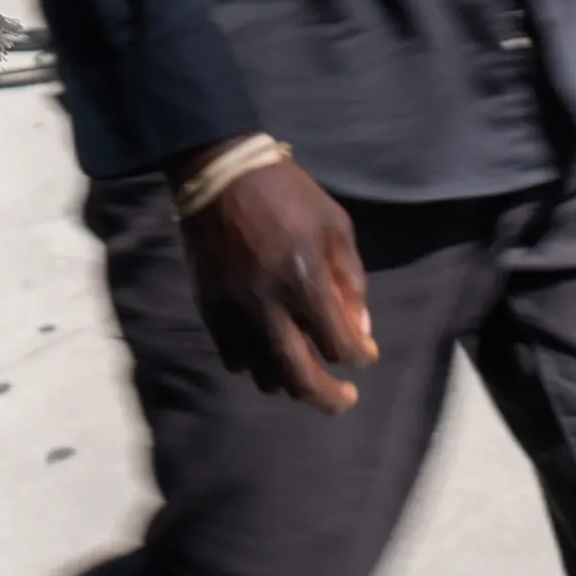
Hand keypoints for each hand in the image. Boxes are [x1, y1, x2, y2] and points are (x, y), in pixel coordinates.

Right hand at [181, 154, 376, 411]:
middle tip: (344, 400)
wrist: (219, 174)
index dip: (360, 358)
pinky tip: (270, 349)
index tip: (366, 355)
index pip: (338, 346)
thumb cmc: (287, 195)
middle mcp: (266, 306)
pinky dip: (257, 364)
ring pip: (265, 377)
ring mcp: (233, 313)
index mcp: (303, 280)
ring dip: (292, 381)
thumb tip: (359, 331)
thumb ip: (352, 282)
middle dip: (329, 399)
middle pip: (300, 379)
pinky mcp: (209, 312)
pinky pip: (234, 360)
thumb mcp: (335, 227)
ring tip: (307, 370)